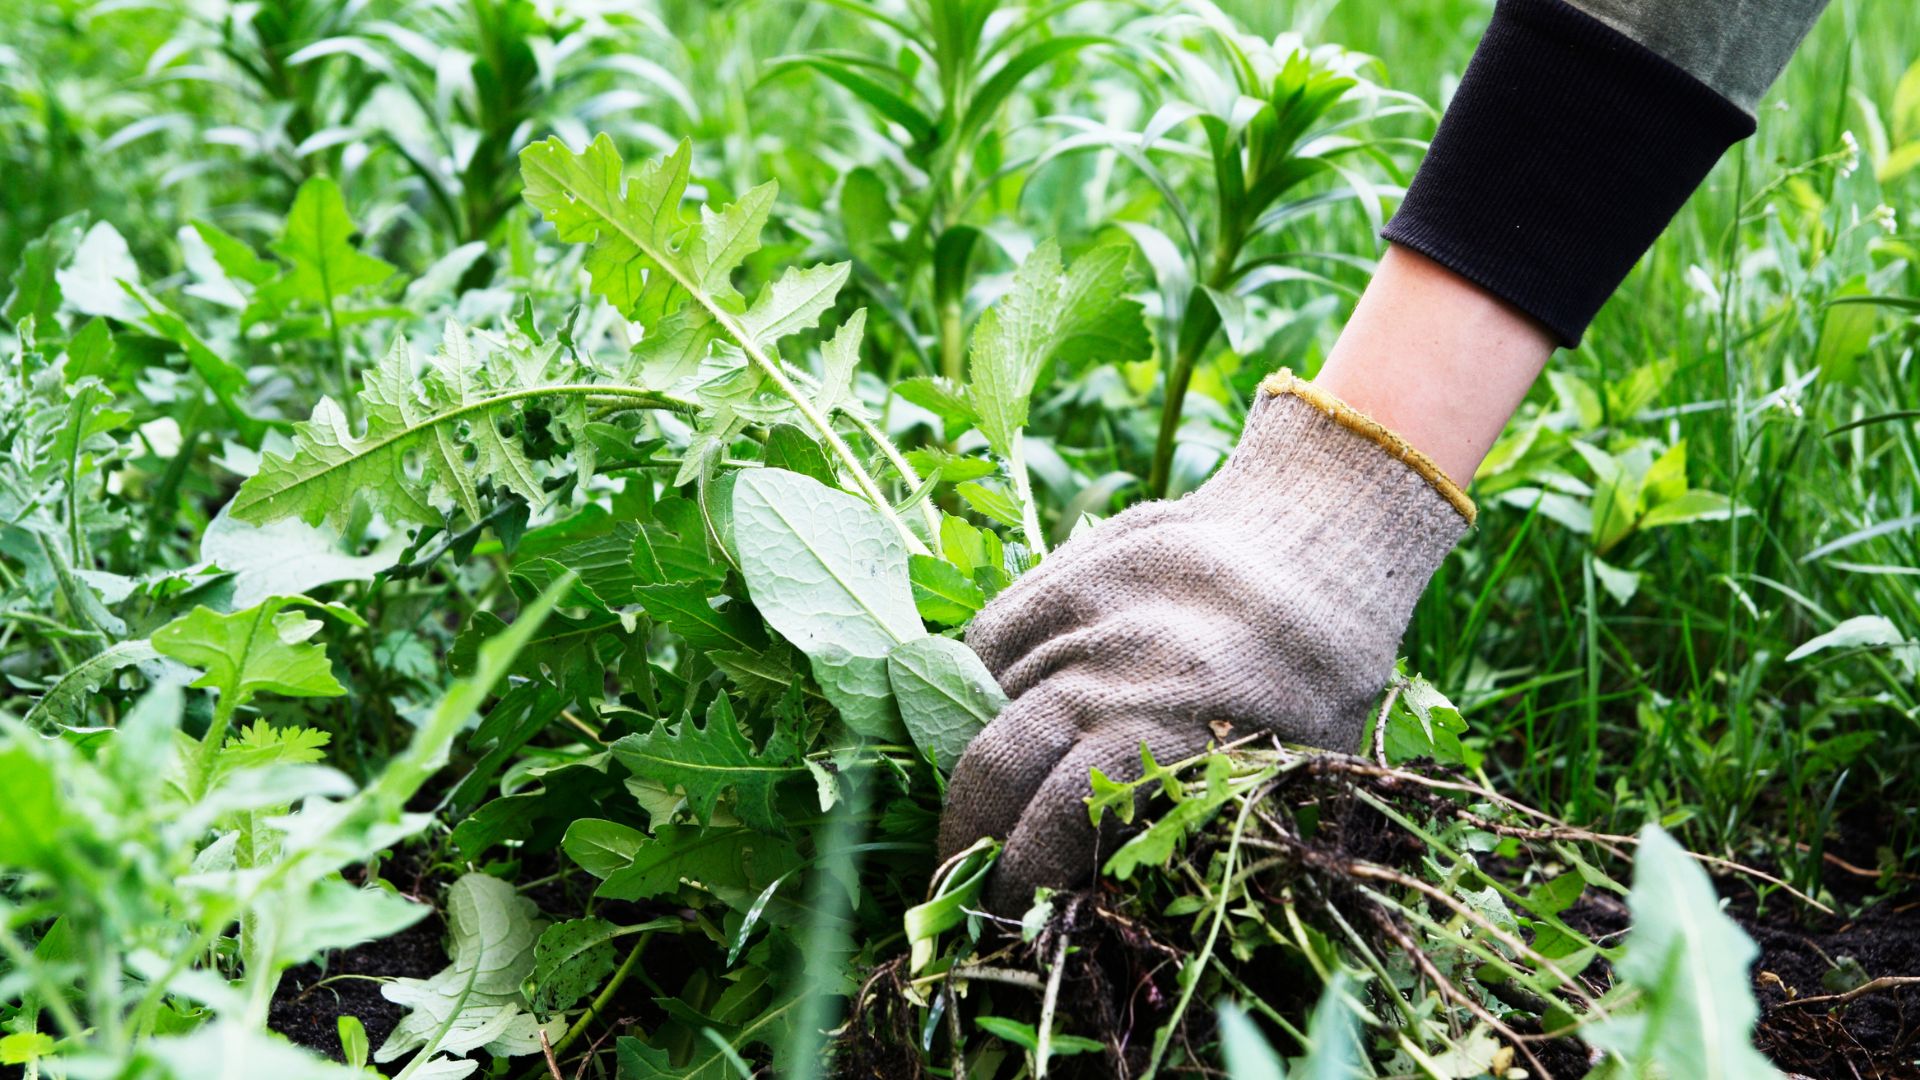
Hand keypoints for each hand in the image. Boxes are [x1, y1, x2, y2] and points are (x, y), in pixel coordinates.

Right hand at [936, 371, 1473, 912]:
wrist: (1316, 535)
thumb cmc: (1316, 674)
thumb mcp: (1290, 765)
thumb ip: (1204, 821)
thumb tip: (1119, 893)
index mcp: (1178, 723)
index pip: (1062, 816)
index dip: (1022, 872)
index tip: (1007, 909)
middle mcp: (1116, 665)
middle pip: (999, 761)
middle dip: (967, 830)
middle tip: (959, 870)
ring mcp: (1082, 611)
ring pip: (981, 698)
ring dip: (969, 761)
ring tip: (974, 806)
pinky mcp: (1061, 570)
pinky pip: (987, 640)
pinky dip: (973, 687)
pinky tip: (986, 721)